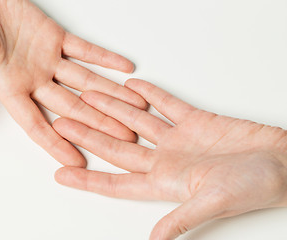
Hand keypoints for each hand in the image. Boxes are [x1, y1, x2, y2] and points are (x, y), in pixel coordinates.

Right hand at [0, 0, 145, 165]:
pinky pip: (85, 49)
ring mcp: (47, 58)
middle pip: (72, 107)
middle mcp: (33, 78)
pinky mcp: (55, 36)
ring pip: (85, 80)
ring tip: (135, 107)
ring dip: (110, 93)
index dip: (57, 143)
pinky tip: (125, 68)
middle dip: (99, 123)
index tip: (78, 161)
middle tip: (124, 139)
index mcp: (11, 88)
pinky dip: (105, 58)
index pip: (38, 124)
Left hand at [52, 79, 286, 238]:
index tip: (59, 174)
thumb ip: (181, 219)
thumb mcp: (214, 202)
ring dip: (112, 107)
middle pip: (117, 145)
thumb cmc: (253, 185)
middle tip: (61, 122)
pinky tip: (130, 85)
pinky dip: (150, 95)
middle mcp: (165, 159)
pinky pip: (166, 104)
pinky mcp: (195, 120)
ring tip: (89, 94)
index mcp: (165, 181)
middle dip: (88, 134)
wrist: (282, 162)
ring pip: (136, 120)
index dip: (87, 180)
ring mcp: (178, 138)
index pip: (115, 182)